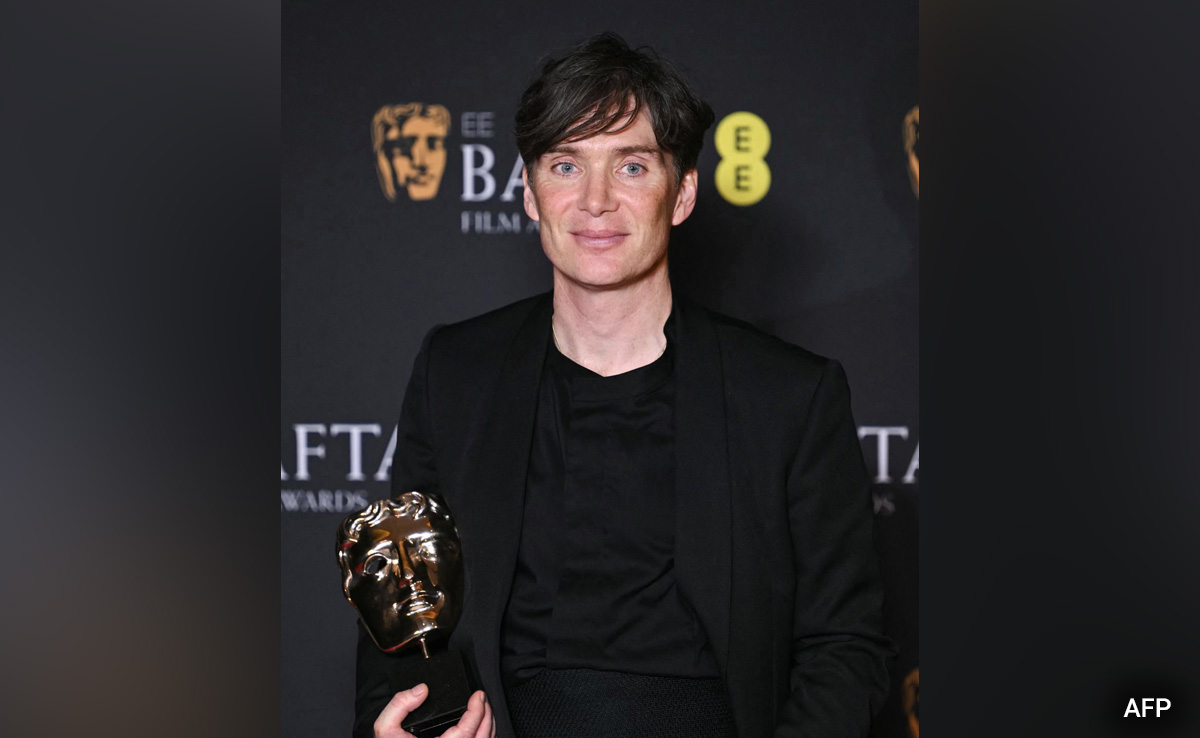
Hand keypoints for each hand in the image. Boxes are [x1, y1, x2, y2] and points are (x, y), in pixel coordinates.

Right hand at [374, 684, 494, 737]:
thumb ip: (400, 705)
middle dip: (487, 715)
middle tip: (483, 699)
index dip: (477, 711)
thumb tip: (421, 691)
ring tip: (484, 710)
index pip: (467, 731)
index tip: (478, 696)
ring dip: (489, 726)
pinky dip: (485, 737)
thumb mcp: (385, 729)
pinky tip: (482, 728)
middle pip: (482, 737)